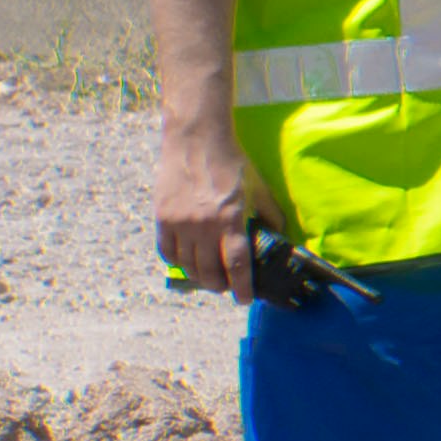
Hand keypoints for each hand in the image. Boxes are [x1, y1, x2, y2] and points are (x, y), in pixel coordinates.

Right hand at [153, 131, 252, 296]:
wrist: (195, 140)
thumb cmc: (231, 163)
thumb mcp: (258, 188)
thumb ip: (268, 214)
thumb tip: (278, 235)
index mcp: (230, 219)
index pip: (236, 263)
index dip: (242, 286)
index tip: (245, 300)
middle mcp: (203, 225)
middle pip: (209, 270)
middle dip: (220, 285)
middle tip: (226, 288)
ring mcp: (180, 222)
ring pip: (187, 264)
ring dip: (199, 276)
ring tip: (208, 277)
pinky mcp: (162, 217)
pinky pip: (167, 250)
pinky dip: (178, 261)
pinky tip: (186, 262)